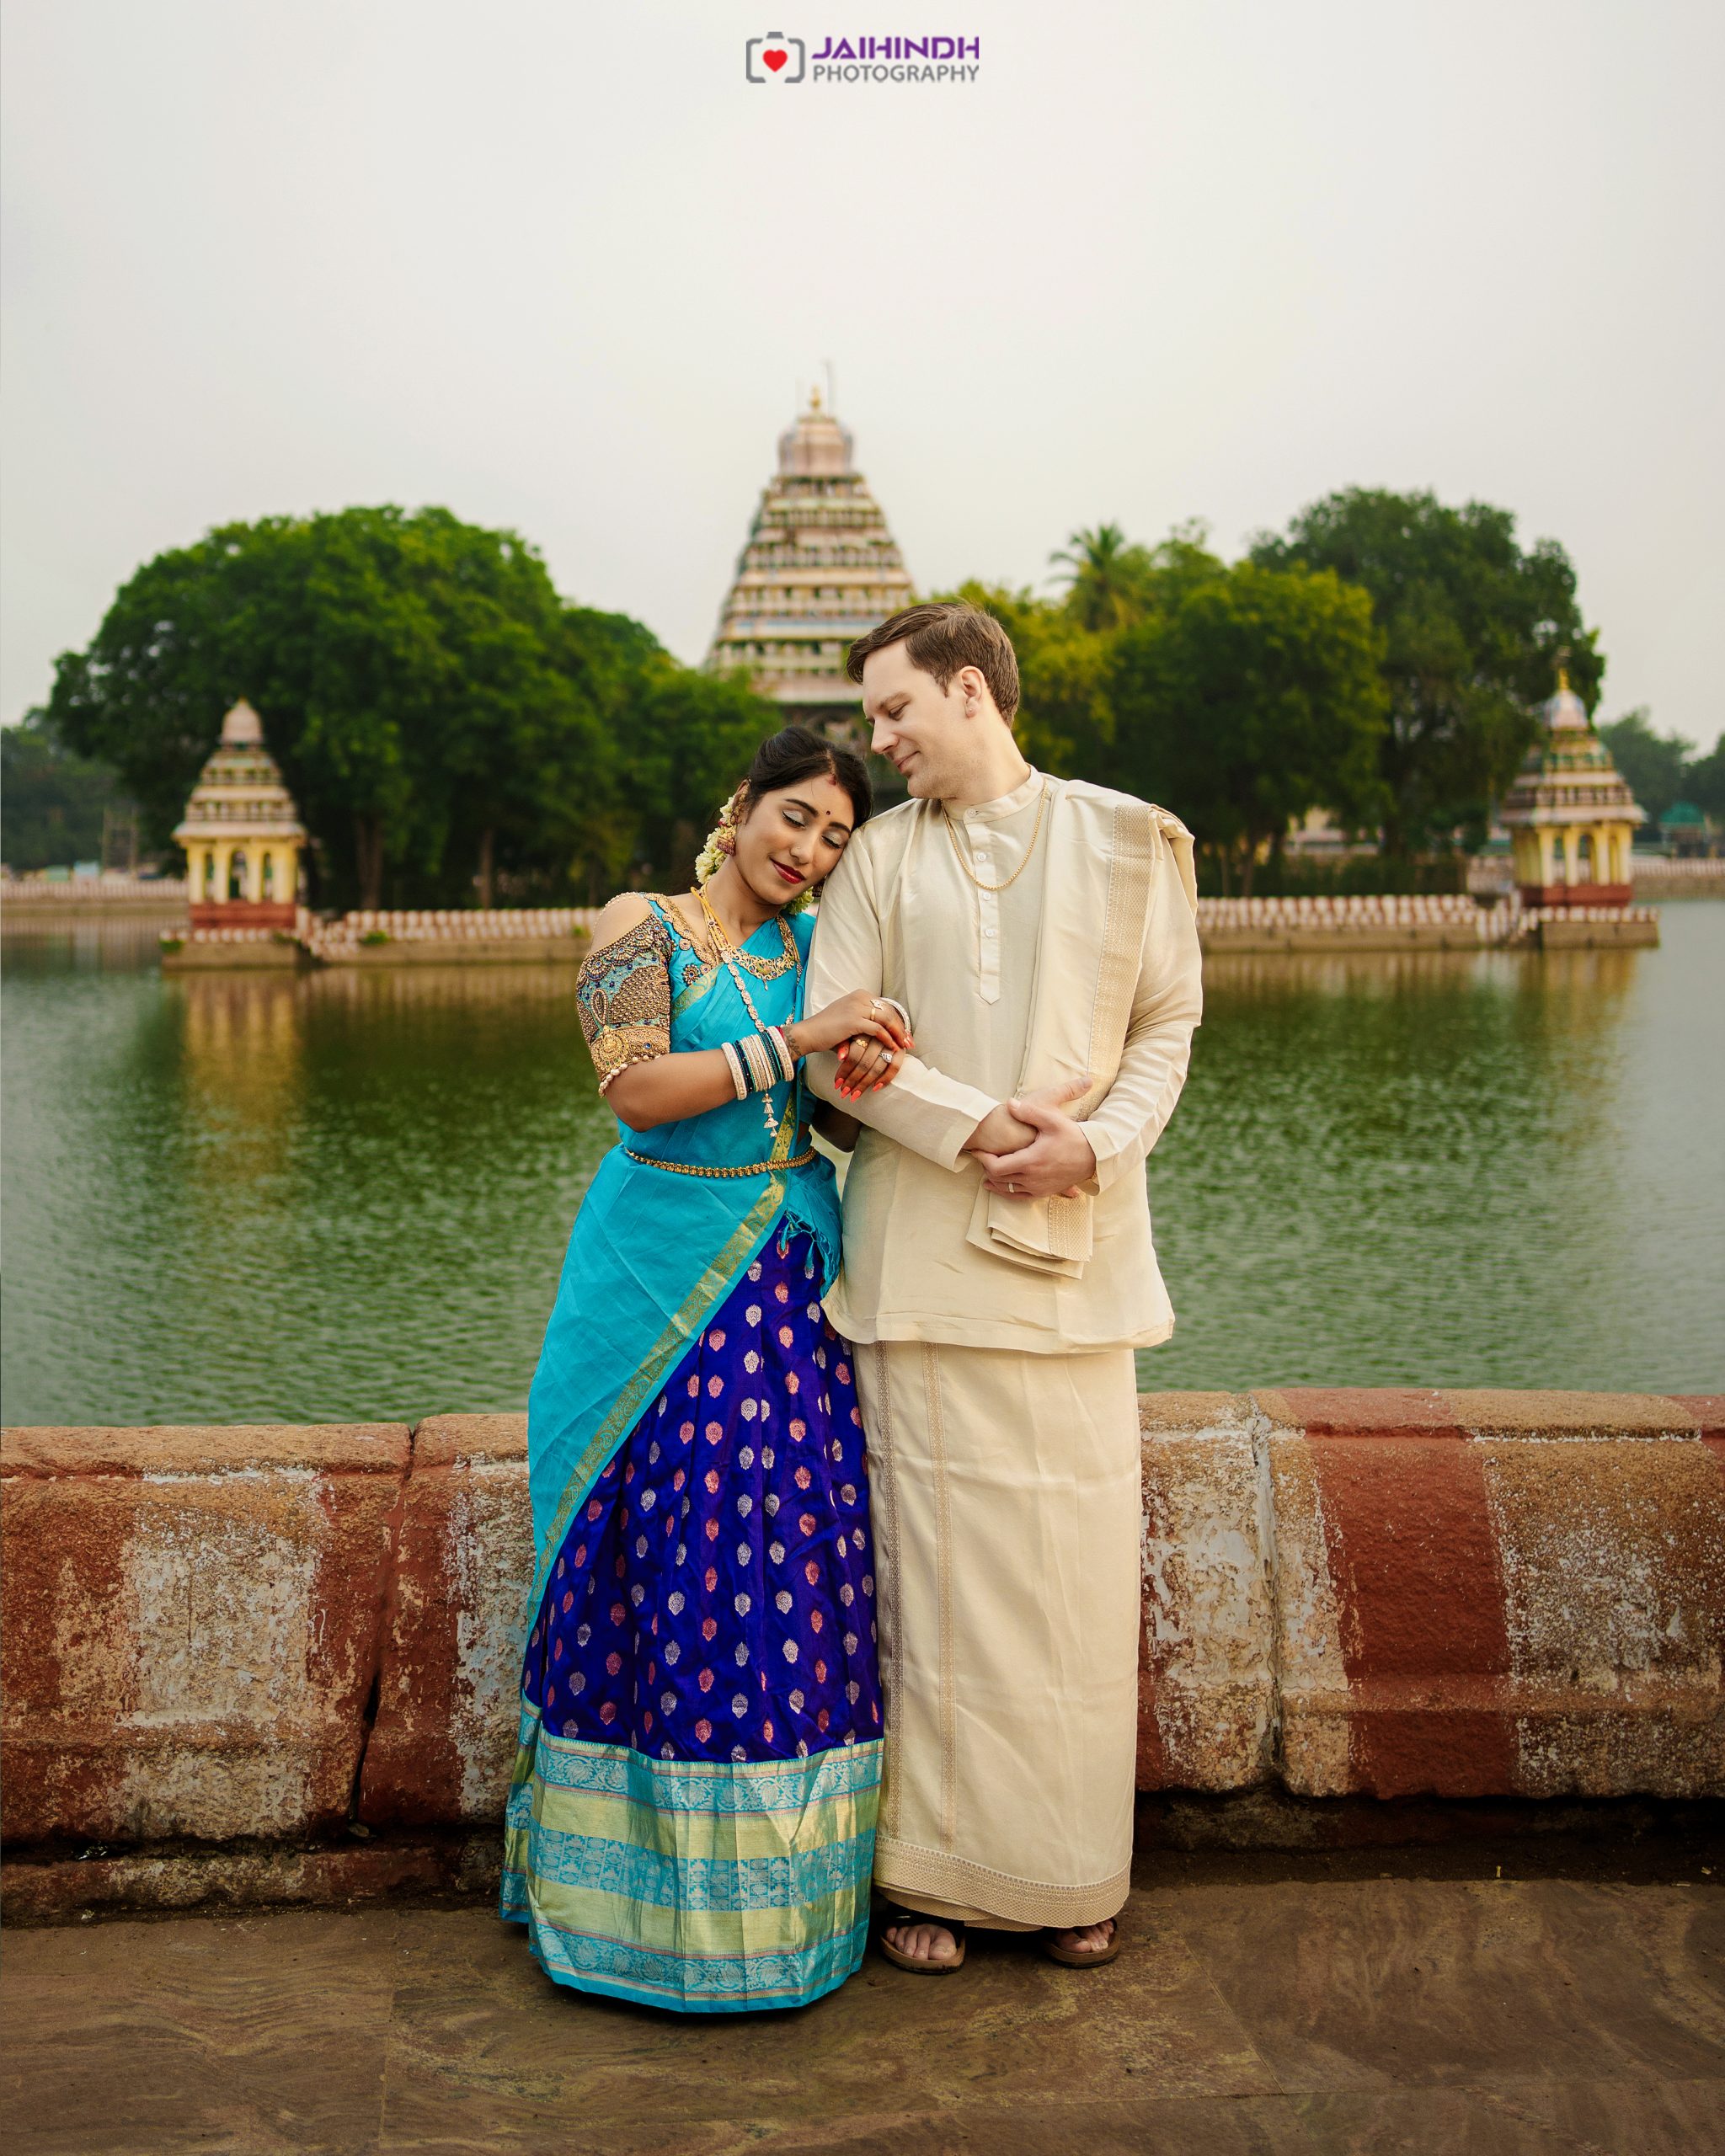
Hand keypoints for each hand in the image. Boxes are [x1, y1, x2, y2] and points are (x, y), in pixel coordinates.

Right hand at [787, 991, 911, 1063]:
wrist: (809, 1033)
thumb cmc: (828, 1030)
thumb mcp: (849, 1018)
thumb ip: (866, 1019)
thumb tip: (885, 1030)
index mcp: (860, 994)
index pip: (886, 1006)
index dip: (898, 1020)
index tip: (905, 1034)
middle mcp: (860, 997)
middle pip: (889, 1011)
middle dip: (901, 1027)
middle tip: (909, 1041)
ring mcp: (856, 1007)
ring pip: (886, 1019)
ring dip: (897, 1033)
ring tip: (904, 1046)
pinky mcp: (853, 1021)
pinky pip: (877, 1029)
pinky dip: (887, 1039)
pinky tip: (891, 1048)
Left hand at [835, 1030, 906, 1096]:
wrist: (880, 1024)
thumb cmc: (858, 1030)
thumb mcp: (848, 1033)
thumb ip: (844, 1043)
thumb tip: (840, 1057)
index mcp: (864, 1029)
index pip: (855, 1054)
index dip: (845, 1069)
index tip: (836, 1083)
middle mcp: (879, 1036)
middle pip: (865, 1062)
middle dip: (853, 1079)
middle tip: (843, 1092)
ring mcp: (892, 1043)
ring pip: (877, 1067)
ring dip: (864, 1083)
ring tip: (854, 1094)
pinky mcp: (900, 1050)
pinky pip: (894, 1067)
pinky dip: (885, 1078)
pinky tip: (875, 1088)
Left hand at [974, 1077, 1095, 1198]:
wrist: (1095, 1156)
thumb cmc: (1074, 1136)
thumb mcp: (1052, 1121)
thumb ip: (1029, 1112)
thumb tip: (1009, 1103)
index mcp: (1031, 1161)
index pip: (996, 1167)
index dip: (983, 1159)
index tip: (978, 1150)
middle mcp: (1033, 1178)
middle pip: (998, 1179)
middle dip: (986, 1168)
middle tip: (981, 1157)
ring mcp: (1039, 1188)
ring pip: (1007, 1191)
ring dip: (995, 1182)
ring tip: (986, 1172)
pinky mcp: (1045, 1192)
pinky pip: (1020, 1197)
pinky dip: (1008, 1192)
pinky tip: (1003, 1186)